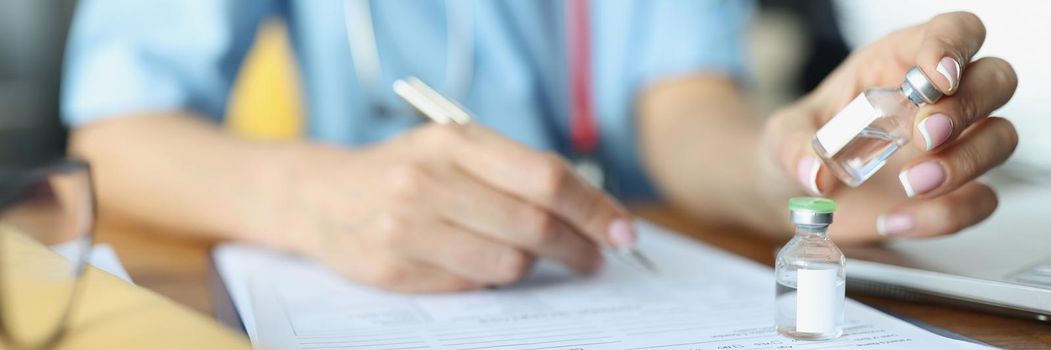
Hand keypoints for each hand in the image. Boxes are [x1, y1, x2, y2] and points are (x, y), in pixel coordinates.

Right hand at [270, 123, 633, 291]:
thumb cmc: (408, 169)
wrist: (323, 196)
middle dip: (579, 246)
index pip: (546, 178)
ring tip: (531, 254)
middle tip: (595, 256)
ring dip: (534, 264)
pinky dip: (491, 276)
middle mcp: (428, 182)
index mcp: (454, 142)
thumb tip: (593, 213)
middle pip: (535, 225)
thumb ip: (517, 172)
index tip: (622, 231)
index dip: (594, 209)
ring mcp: (409, 230)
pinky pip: (474, 284)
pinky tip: (479, 259)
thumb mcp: (456, 149)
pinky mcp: (396, 270)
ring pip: (510, 263)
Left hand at [761, 12, 1016, 242]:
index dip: (954, 47)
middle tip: (924, 136)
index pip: (952, 31)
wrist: (795, 195)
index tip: (937, 79)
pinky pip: (979, 201)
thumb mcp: (782, 136)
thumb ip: (793, 148)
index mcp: (898, 62)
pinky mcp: (953, 192)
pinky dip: (945, 215)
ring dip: (965, 162)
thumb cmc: (801, 146)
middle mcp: (935, 99)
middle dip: (967, 106)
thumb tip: (815, 173)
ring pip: (1000, 138)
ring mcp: (951, 146)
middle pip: (993, 79)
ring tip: (910, 184)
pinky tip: (896, 220)